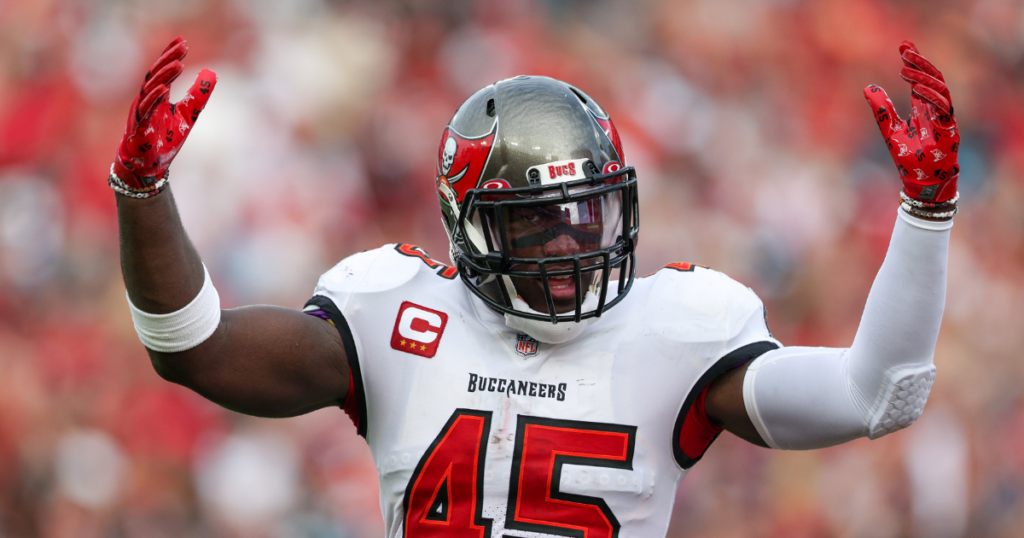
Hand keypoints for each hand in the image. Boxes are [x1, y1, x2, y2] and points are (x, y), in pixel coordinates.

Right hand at [112, 36, 216, 193]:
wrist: (150, 165)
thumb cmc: (165, 139)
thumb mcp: (188, 114)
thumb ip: (198, 95)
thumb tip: (212, 73)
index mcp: (157, 96)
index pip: (163, 70)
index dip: (171, 54)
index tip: (183, 40)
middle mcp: (147, 99)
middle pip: (156, 74)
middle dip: (169, 58)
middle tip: (183, 46)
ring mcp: (141, 111)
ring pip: (151, 88)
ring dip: (164, 75)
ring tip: (178, 63)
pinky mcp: (139, 126)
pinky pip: (145, 109)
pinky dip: (154, 98)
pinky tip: (164, 87)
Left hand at [864, 41, 958, 202]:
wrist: (919, 181)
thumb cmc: (908, 158)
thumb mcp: (889, 129)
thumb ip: (882, 109)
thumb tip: (868, 87)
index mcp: (923, 107)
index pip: (921, 78)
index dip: (915, 61)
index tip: (904, 46)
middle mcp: (935, 109)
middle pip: (932, 78)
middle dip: (919, 62)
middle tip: (904, 49)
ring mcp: (944, 117)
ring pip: (939, 88)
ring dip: (923, 76)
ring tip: (905, 68)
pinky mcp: (949, 129)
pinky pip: (944, 107)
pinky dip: (931, 95)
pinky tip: (917, 88)